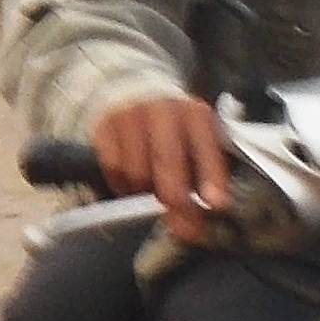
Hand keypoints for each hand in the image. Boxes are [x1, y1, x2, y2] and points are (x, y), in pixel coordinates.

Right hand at [91, 95, 228, 242]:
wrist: (133, 93)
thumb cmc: (172, 129)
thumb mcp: (197, 139)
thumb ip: (206, 170)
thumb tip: (211, 208)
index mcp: (194, 113)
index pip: (205, 147)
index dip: (211, 177)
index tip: (215, 204)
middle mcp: (162, 109)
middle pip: (167, 159)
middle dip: (176, 198)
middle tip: (182, 227)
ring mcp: (130, 115)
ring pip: (136, 170)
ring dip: (144, 191)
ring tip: (150, 190)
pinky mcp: (104, 126)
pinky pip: (113, 168)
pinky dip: (122, 184)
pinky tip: (130, 181)